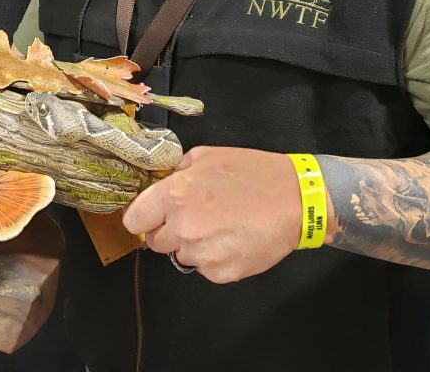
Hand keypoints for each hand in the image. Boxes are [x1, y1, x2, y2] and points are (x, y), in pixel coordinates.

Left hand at [122, 146, 303, 282]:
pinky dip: (214, 257)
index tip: (152, 215)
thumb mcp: (207, 156)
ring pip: (181, 255)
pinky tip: (233, 238)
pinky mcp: (221, 273)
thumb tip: (160, 182)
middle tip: (196, 216)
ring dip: (193, 244)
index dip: (143, 217)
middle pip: (155, 241)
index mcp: (175, 195)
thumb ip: (177, 171)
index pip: (133, 220)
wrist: (296, 200)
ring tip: (220, 225)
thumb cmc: (254, 174)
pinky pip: (205, 268)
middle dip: (169, 230)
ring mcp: (202, 254)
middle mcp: (183, 228)